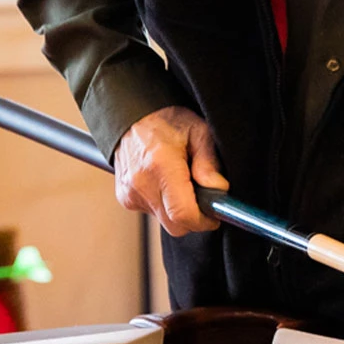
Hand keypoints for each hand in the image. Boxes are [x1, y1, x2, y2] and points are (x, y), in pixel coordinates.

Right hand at [113, 106, 227, 236]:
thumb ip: (209, 162)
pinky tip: (165, 183)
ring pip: (164, 221)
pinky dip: (164, 205)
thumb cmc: (166, 122)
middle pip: (174, 225)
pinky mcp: (125, 198)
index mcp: (160, 166)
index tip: (214, 215)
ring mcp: (130, 193)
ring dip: (178, 210)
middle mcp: (141, 183)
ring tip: (181, 182)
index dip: (203, 221)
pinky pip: (153, 213)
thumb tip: (219, 189)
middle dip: (193, 218)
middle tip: (202, 198)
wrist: (131, 118)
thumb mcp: (198, 131)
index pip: (183, 214)